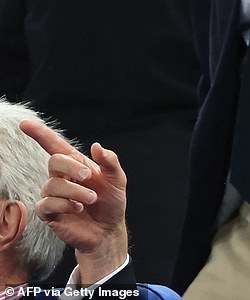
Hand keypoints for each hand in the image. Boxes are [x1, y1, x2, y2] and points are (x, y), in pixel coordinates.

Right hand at [19, 119, 127, 283]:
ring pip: (52, 185)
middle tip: (90, 177)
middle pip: (54, 161)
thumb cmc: (111, 202)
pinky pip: (46, 204)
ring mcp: (53, 195)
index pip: (54, 146)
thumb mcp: (117, 180)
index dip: (40, 134)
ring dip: (75, 191)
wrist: (109, 229)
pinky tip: (78, 208)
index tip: (25, 123)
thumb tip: (96, 146)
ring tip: (92, 199)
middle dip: (72, 167)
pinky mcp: (49, 213)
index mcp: (76, 165)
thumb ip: (110, 162)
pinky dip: (64, 204)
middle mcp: (61, 177)